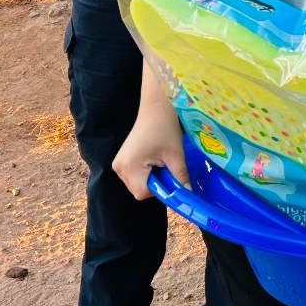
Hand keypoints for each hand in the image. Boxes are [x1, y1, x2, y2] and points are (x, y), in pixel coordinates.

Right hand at [113, 66, 188, 199]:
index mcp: (130, 166)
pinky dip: (145, 173)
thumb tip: (188, 196)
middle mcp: (119, 168)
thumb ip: (180, 177)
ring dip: (151, 178)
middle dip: (155, 184)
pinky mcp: (121, 161)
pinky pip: (134, 176)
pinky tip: (153, 159)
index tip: (170, 176)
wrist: (156, 109)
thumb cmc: (166, 128)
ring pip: (137, 184)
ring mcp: (118, 164)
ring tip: (160, 159)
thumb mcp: (176, 155)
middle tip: (166, 165)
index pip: (143, 193)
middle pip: (139, 190)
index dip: (159, 189)